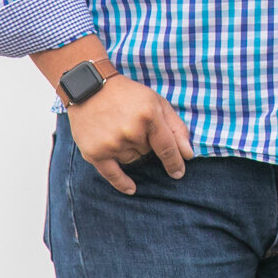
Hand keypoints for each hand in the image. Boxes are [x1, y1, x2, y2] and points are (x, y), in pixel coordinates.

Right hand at [67, 76, 194, 194]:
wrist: (89, 88)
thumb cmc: (128, 95)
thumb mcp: (157, 102)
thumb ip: (176, 127)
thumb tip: (188, 155)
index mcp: (149, 116)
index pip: (167, 148)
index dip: (175, 162)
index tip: (179, 172)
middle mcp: (131, 131)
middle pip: (148, 153)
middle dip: (145, 143)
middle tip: (131, 124)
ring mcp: (112, 143)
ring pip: (132, 161)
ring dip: (130, 151)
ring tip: (118, 131)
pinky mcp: (94, 153)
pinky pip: (112, 176)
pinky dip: (122, 183)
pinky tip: (132, 189)